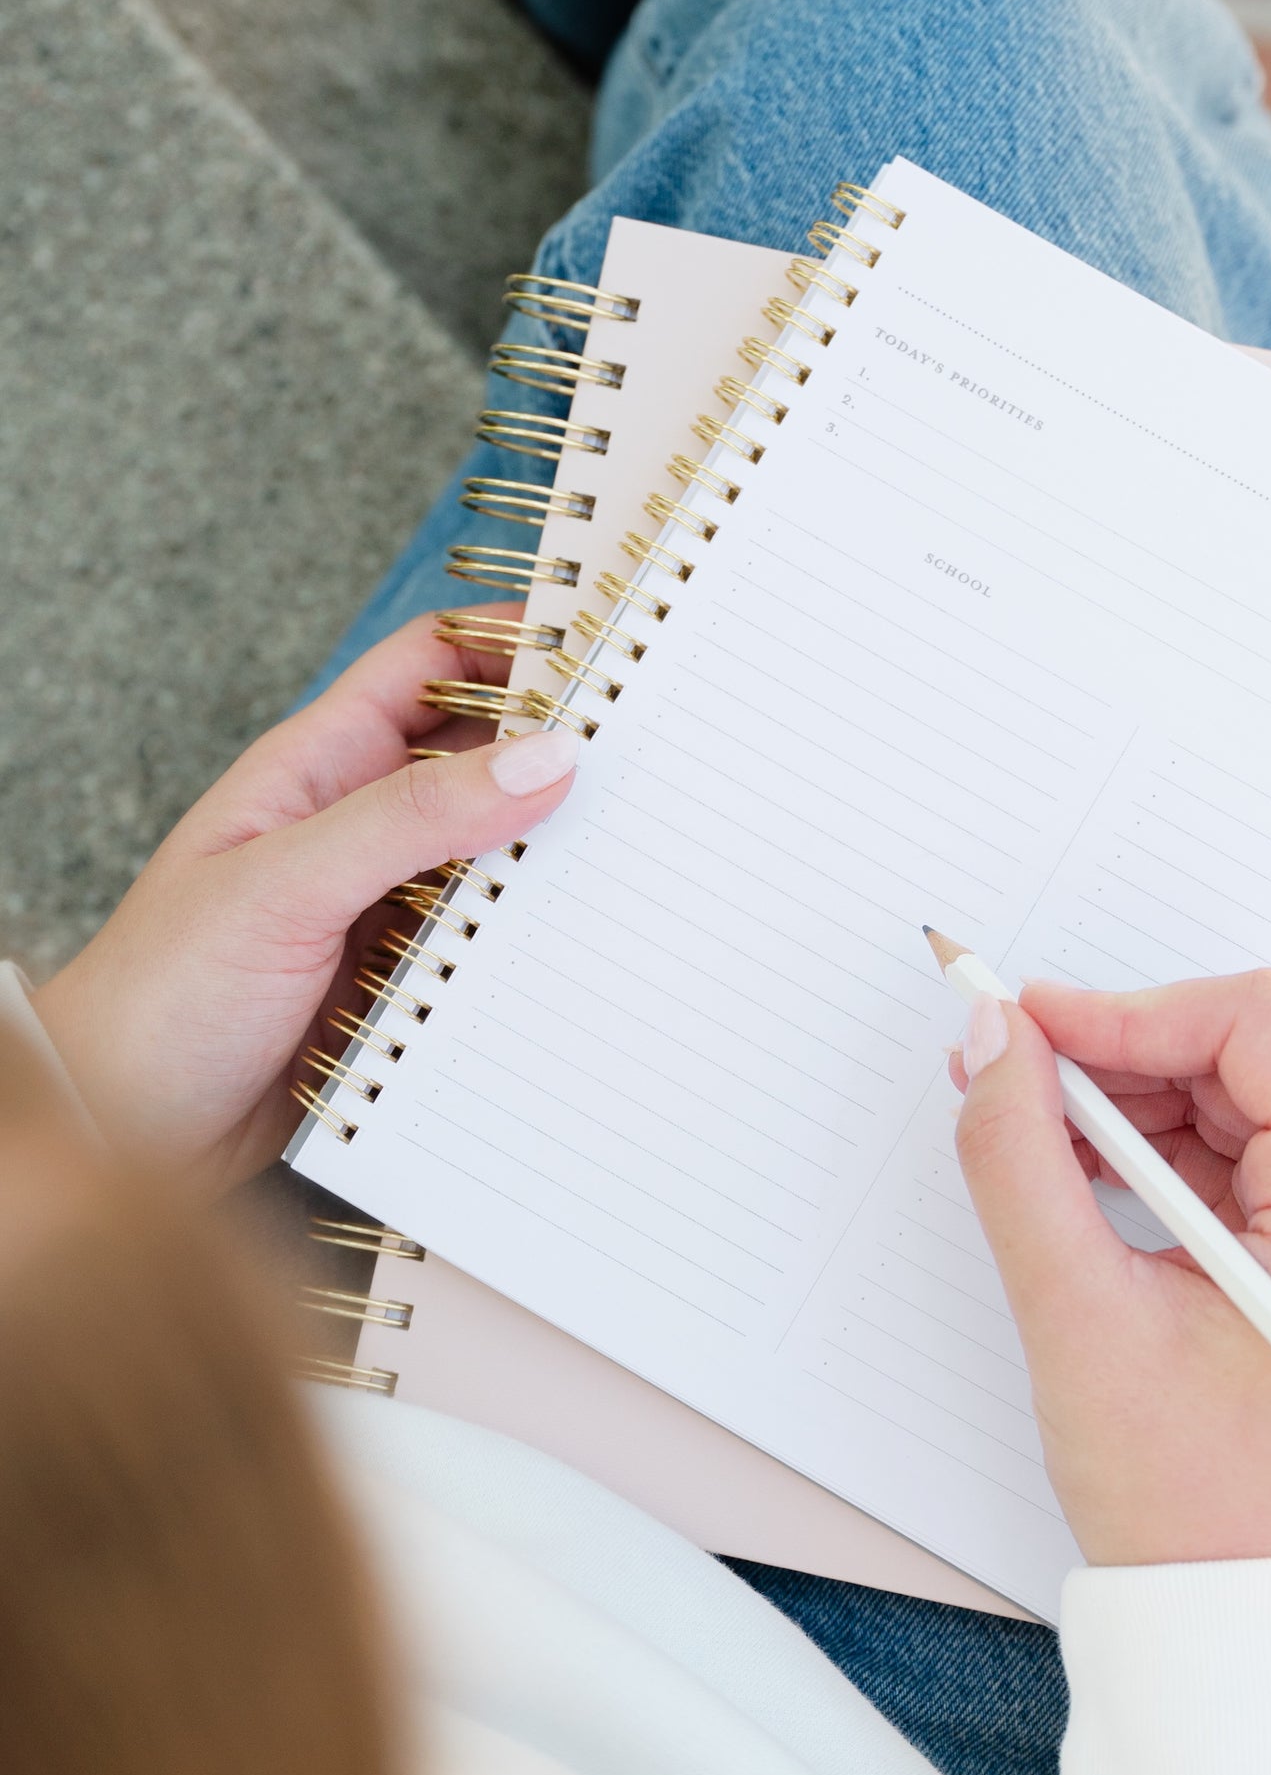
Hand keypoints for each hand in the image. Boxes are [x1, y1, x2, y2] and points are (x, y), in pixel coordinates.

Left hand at [34, 612, 580, 1191]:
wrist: (122, 1132)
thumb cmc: (159, 997)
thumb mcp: (285, 886)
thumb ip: (412, 818)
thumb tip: (543, 759)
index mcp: (319, 767)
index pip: (432, 666)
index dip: (510, 642)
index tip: (600, 647)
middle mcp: (362, 825)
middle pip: (484, 758)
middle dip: (559, 750)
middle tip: (644, 753)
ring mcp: (390, 903)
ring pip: (500, 852)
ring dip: (556, 852)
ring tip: (633, 845)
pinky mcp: (411, 979)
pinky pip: (495, 939)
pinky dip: (540, 936)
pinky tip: (581, 939)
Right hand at [950, 972, 1270, 1564]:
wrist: (1242, 1619)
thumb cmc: (1188, 1503)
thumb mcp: (1080, 1319)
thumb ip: (1020, 1160)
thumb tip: (994, 1042)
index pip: (1257, 1025)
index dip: (1130, 1009)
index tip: (1029, 1027)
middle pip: (1246, 1055)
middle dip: (1118, 1054)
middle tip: (1006, 1074)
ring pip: (1235, 1100)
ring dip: (1128, 1103)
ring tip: (1030, 1134)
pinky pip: (1237, 1159)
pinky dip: (1154, 1153)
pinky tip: (1077, 1177)